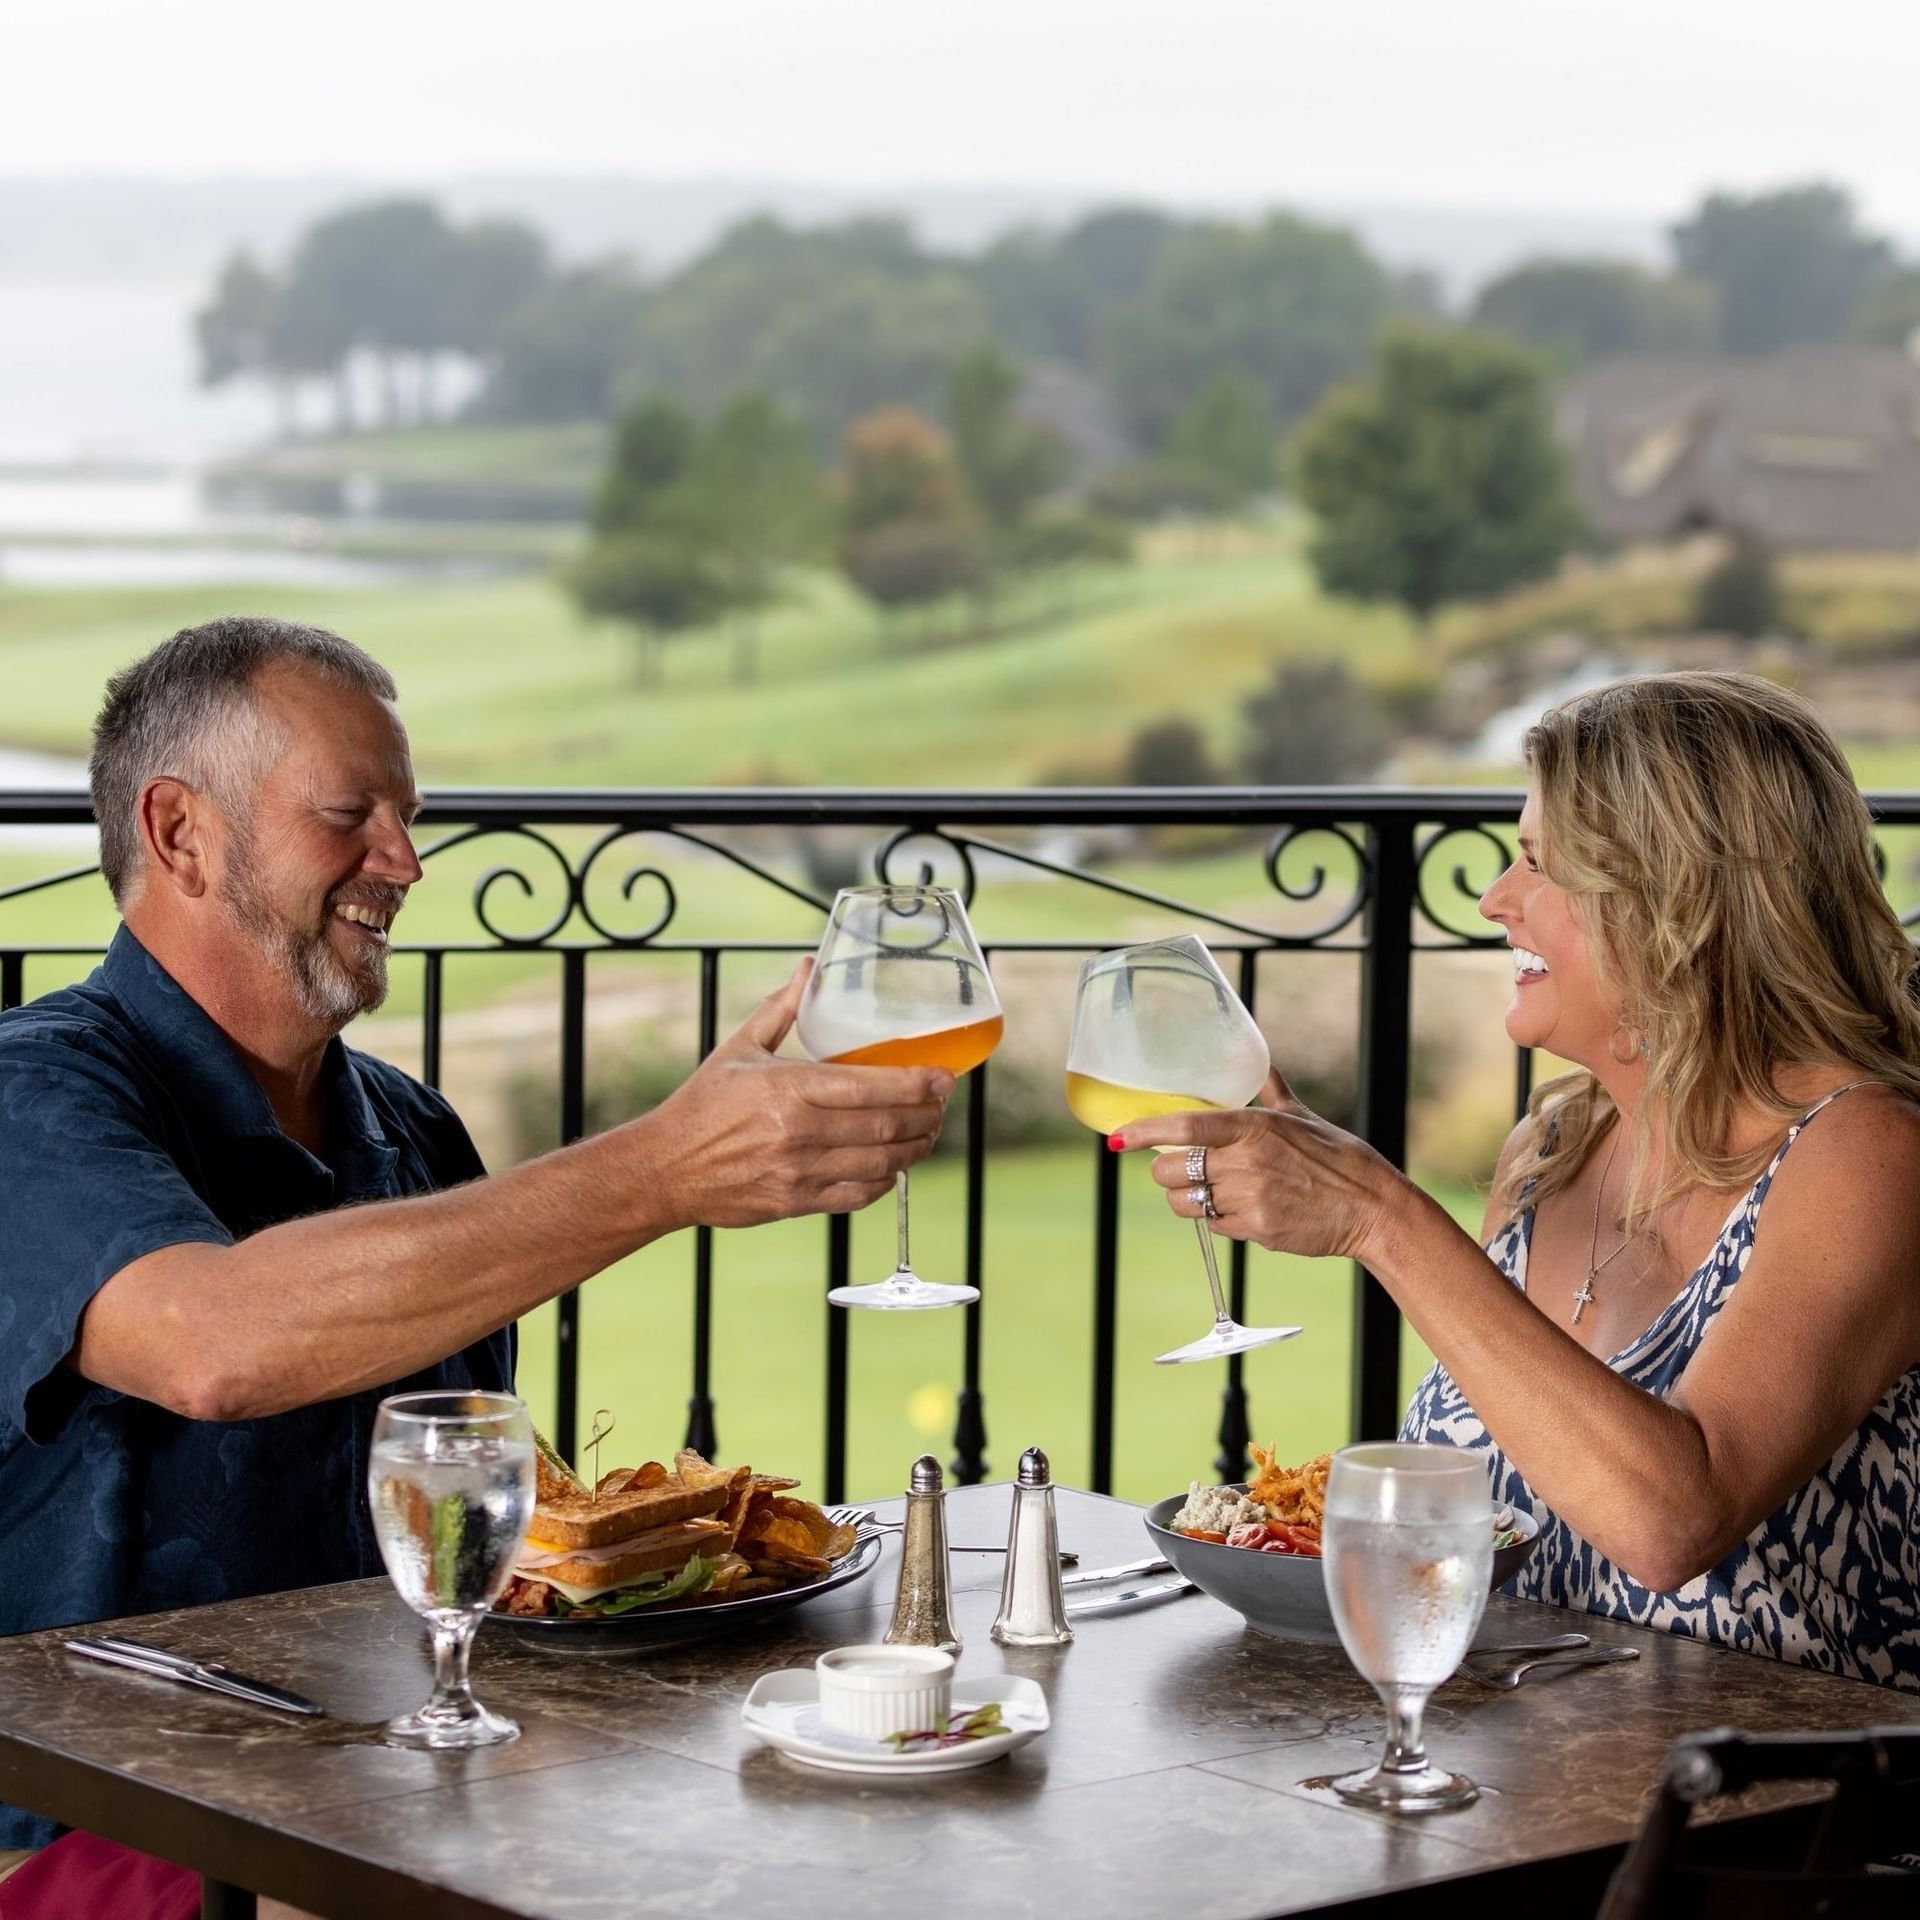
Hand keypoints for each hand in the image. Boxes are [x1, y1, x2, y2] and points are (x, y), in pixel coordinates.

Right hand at [634, 959, 954, 1230]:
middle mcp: (799, 1132)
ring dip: (914, 1148)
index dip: (917, 1083)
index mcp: (789, 1088)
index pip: (871, 1086)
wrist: (664, 1168)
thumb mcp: (739, 1048)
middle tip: (941, 1103)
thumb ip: (781, 1008)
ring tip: (927, 1133)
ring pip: (881, 1163)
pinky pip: (858, 1194)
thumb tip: (809, 967)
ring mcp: (800, 1171)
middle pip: (886, 1125)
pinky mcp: (797, 1202)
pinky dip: (885, 1181)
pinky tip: (894, 1166)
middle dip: (926, 1115)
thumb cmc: (702, 1104)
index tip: (944, 1076)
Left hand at [1115, 1070, 1400, 1261]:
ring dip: (1187, 1199)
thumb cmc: (1337, 1157)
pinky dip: (1219, 1218)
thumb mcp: (1302, 1117)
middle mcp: (1245, 1161)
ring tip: (1209, 1190)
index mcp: (1253, 1126)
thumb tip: (1262, 1063)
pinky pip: (1215, 1225)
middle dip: (1164, 1173)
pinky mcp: (1255, 1230)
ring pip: (1186, 1204)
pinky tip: (1243, 1208)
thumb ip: (1272, 1091)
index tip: (1118, 1137)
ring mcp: (1248, 1198)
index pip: (1182, 1127)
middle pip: (1170, 1172)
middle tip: (1176, 1170)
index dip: (1143, 1132)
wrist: (1370, 1207)